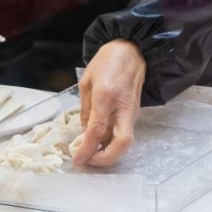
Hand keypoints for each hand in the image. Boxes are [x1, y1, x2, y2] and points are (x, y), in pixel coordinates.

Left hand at [74, 40, 145, 166]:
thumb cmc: (107, 61)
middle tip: (89, 161)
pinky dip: (112, 142)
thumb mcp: (87, 82)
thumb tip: (83, 133)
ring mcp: (132, 112)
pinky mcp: (135, 113)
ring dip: (109, 152)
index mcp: (106, 97)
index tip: (77, 159)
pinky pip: (123, 133)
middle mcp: (123, 108)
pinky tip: (99, 141)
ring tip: (90, 153)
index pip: (97, 131)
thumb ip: (85, 109)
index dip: (86, 149)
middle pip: (122, 143)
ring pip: (124, 141)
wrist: (133, 50)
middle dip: (106, 159)